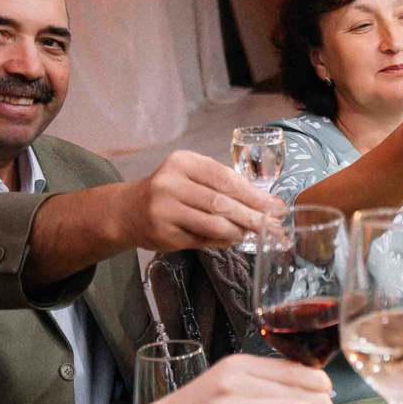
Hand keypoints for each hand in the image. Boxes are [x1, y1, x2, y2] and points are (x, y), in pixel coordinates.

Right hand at [111, 151, 285, 252]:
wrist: (128, 210)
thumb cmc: (170, 192)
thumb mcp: (191, 177)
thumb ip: (221, 185)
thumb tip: (264, 204)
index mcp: (183, 162)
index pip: (226, 179)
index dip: (254, 195)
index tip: (275, 206)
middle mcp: (171, 183)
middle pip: (222, 202)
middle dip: (252, 216)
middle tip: (274, 226)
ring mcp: (164, 208)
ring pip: (214, 223)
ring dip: (238, 231)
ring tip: (253, 234)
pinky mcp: (163, 232)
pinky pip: (202, 239)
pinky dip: (222, 241)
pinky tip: (231, 239)